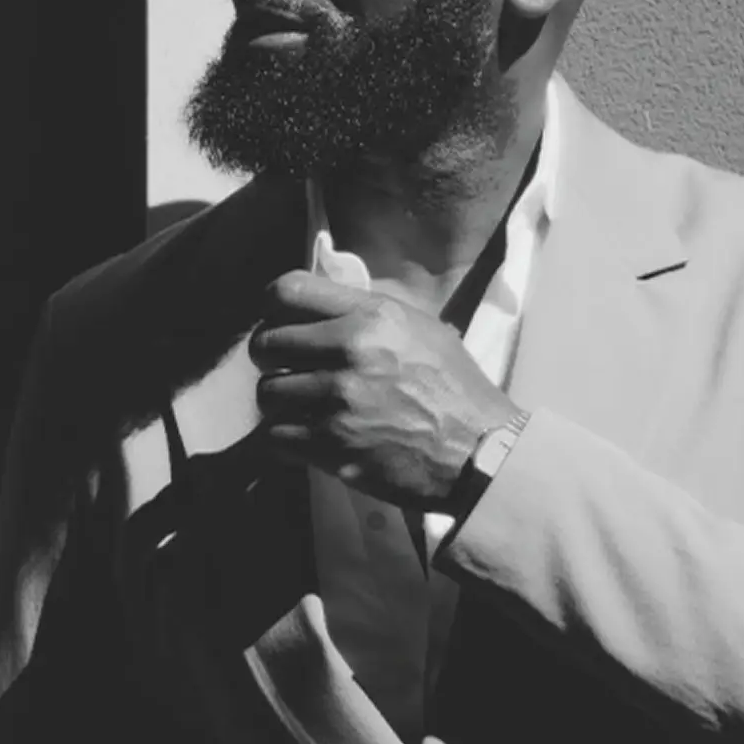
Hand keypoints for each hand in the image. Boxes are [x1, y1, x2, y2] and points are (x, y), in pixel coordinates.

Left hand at [250, 261, 527, 510]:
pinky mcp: (330, 445)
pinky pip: (274, 436)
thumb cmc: (454, 389)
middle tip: (288, 371)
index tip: (275, 321)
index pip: (287, 291)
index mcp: (372, 316)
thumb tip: (319, 309)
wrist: (478, 452)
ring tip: (302, 408)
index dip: (270, 307)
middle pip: (265, 344)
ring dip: (279, 403)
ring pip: (266, 393)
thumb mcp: (420, 330)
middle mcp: (350, 350)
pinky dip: (284, 439)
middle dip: (271, 359)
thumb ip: (366, 315)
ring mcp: (338, 400)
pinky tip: (306, 438)